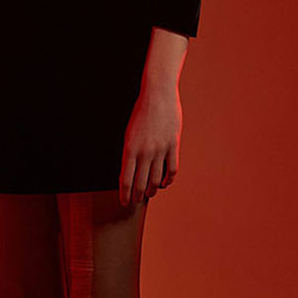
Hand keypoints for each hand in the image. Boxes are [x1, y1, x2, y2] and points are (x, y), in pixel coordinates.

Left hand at [119, 83, 181, 206]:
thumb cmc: (141, 113)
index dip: (125, 194)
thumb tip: (129, 172)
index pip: (126, 180)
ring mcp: (160, 150)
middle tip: (136, 202)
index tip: (124, 202)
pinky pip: (172, 169)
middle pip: (140, 183)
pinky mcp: (173, 145)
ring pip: (156, 179)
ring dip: (152, 190)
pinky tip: (164, 183)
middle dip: (137, 196)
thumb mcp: (129, 133)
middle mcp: (145, 152)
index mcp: (130, 149)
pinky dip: (168, 180)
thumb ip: (129, 153)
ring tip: (149, 195)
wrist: (158, 95)